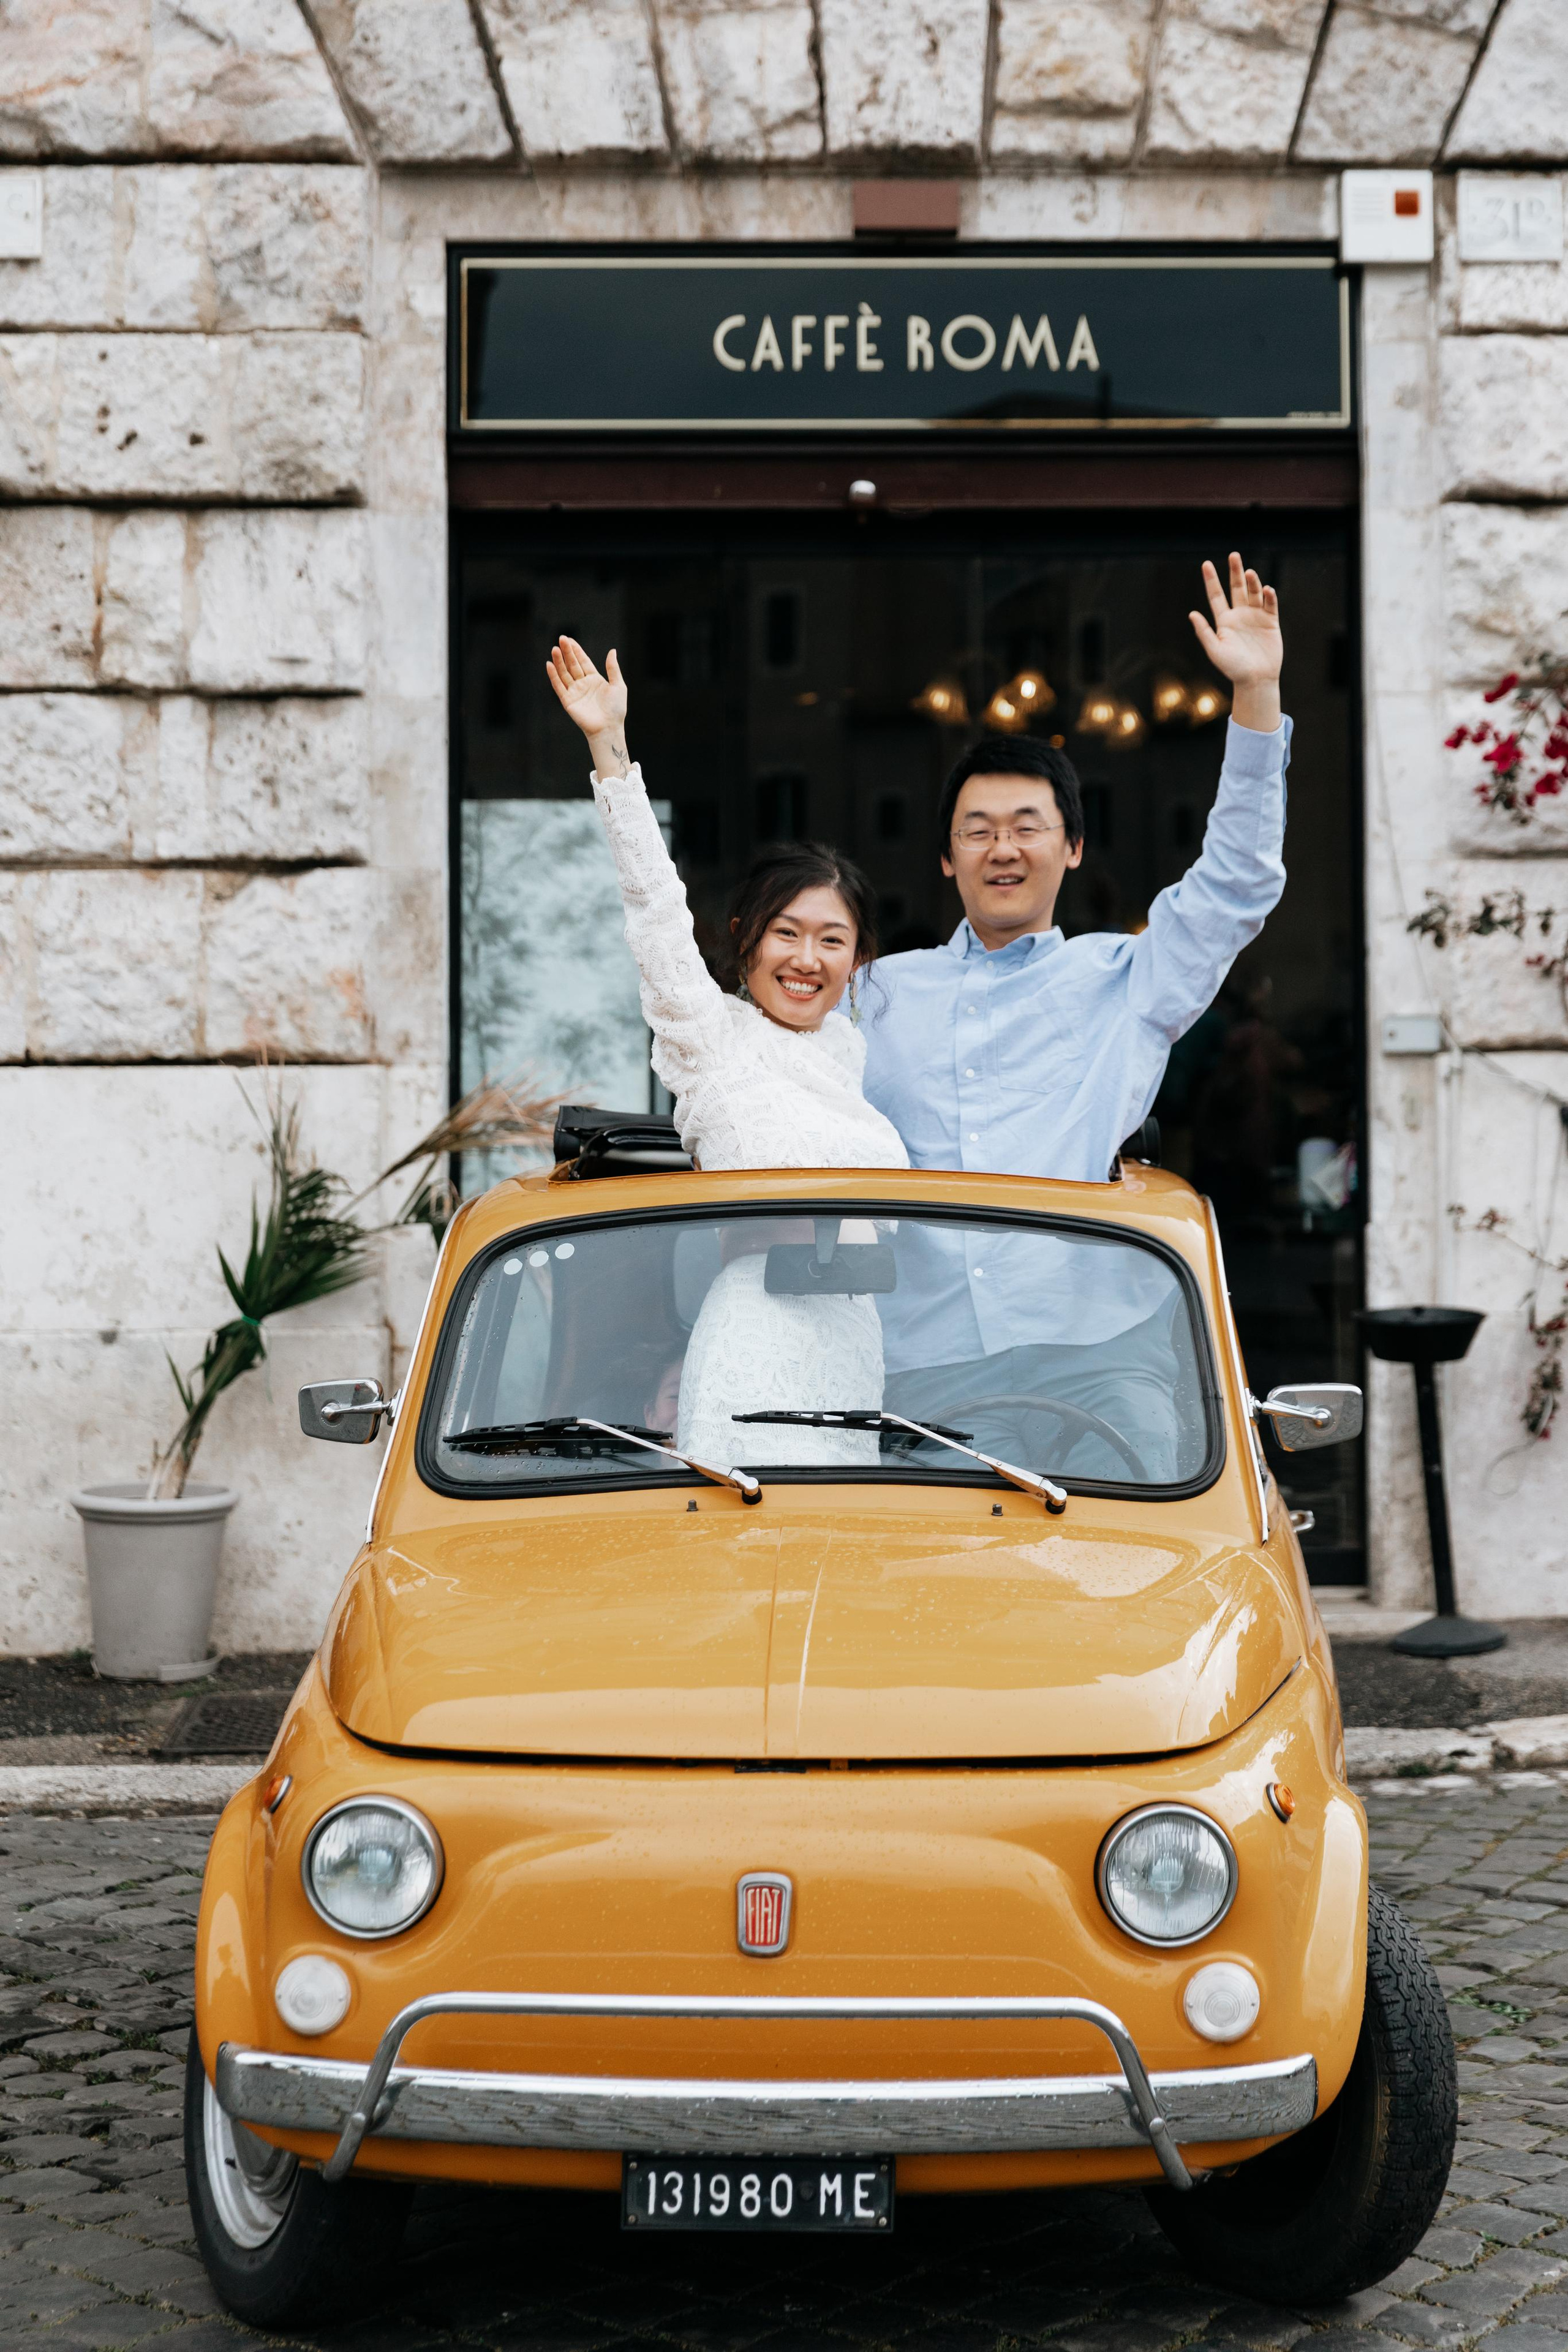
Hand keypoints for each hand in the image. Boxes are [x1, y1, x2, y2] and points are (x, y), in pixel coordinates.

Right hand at [545, 636, 629, 770]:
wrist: (608, 728)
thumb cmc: (616, 709)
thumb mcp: (618, 685)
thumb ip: (613, 668)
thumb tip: (612, 650)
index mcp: (595, 679)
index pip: (583, 661)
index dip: (576, 650)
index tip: (569, 639)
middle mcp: (583, 684)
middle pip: (572, 665)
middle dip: (567, 652)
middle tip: (561, 639)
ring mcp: (575, 692)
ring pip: (564, 673)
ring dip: (559, 661)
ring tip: (554, 649)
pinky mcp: (568, 701)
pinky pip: (559, 686)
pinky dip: (553, 676)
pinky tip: (549, 664)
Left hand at [1188, 554, 1282, 732]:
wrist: (1255, 680)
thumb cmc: (1233, 668)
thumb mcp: (1215, 651)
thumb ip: (1204, 632)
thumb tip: (1191, 613)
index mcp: (1224, 621)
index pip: (1216, 596)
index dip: (1211, 580)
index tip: (1206, 564)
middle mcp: (1239, 615)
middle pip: (1237, 588)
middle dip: (1235, 572)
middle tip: (1234, 555)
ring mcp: (1256, 617)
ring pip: (1253, 593)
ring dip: (1252, 582)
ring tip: (1250, 573)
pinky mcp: (1271, 622)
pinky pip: (1270, 605)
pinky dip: (1269, 596)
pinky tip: (1266, 589)